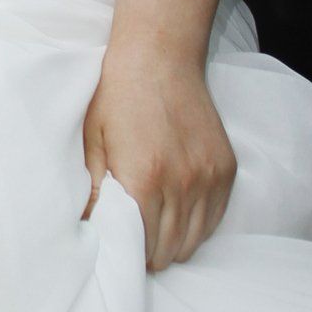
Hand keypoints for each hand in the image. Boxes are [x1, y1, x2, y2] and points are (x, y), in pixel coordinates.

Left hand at [80, 38, 235, 271]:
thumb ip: (91, 188)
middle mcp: (182, 183)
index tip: (119, 251)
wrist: (159, 58)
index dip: (128, 253)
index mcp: (143, 179)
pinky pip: (216, 217)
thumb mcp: (93, 140)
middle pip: (169, 249)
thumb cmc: (117, 97)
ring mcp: (208, 177)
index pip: (141, 244)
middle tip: (136, 243)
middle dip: (150, 253)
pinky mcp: (226, 168)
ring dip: (174, 243)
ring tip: (157, 232)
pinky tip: (180, 216)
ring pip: (194, 239)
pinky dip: (198, 225)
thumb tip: (85, 226)